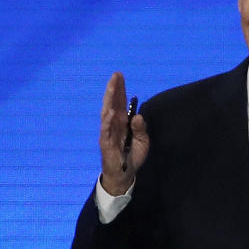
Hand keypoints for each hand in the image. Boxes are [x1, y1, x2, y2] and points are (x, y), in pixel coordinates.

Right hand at [99, 71, 148, 194]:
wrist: (125, 173)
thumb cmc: (132, 156)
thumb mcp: (142, 141)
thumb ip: (140, 128)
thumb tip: (137, 116)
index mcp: (122, 122)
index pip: (120, 102)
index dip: (120, 89)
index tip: (120, 75)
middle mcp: (114, 124)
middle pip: (113, 103)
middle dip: (114, 89)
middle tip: (116, 74)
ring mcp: (108, 132)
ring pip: (107, 112)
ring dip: (109, 99)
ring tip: (112, 87)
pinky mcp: (105, 142)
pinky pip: (106, 130)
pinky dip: (107, 120)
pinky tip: (110, 111)